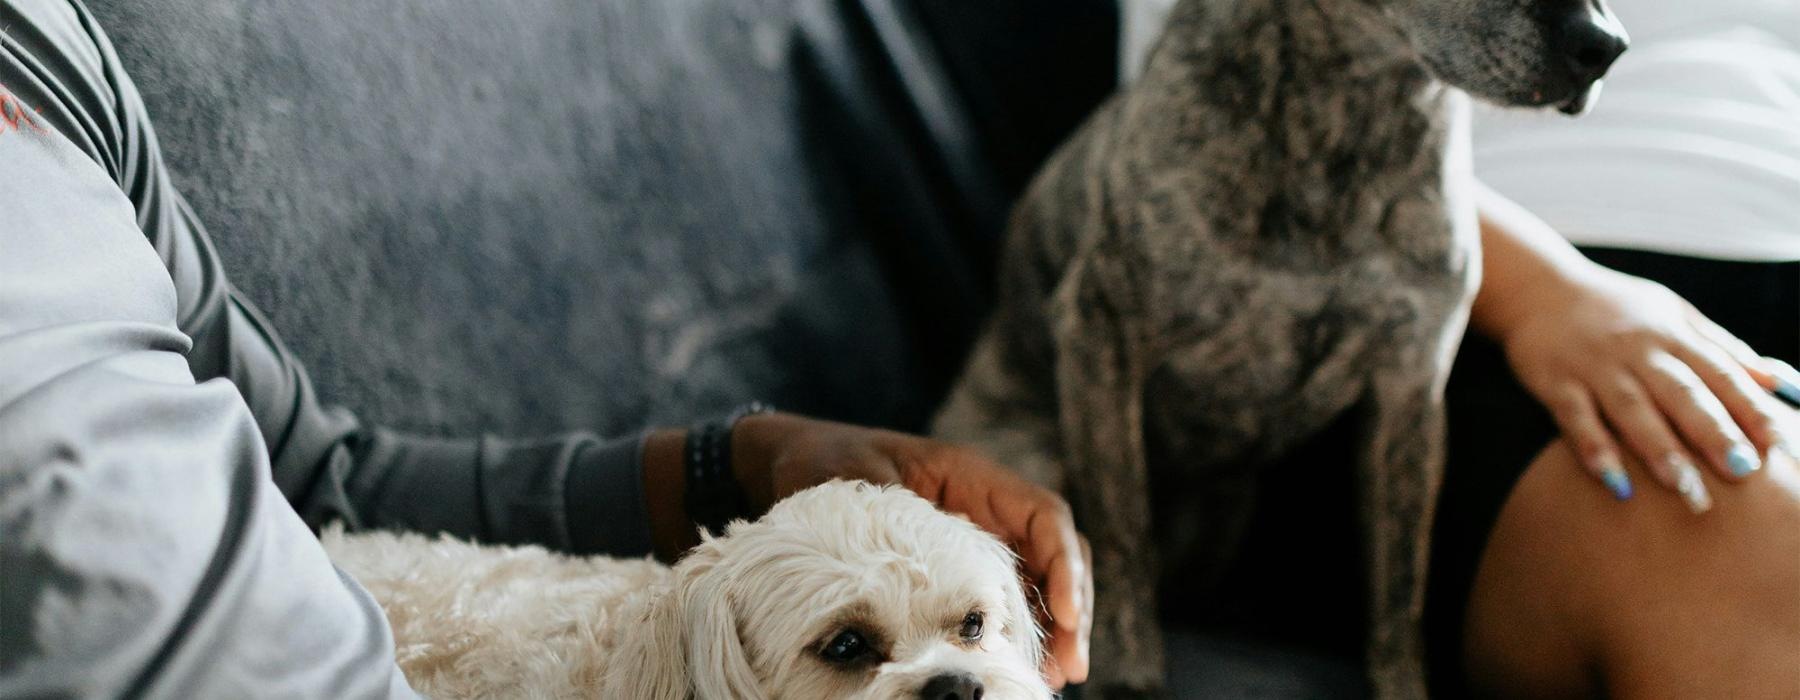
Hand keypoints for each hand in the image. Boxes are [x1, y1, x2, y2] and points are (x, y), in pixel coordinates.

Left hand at [729, 413, 1093, 686]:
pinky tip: (1021, 666)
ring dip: (1056, 627)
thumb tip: (907, 571)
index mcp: (971, 475)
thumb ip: (886, 514)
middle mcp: (986, 506)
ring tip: (1058, 678)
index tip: (1066, 615)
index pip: (1044, 514)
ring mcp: (977, 537)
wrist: (796, 461)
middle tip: (1070, 667)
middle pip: (1055, 553)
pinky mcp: (960, 565)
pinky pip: (1004, 597)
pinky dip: (1020, 631)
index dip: (1063, 563)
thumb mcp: (854, 481)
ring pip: (1038, 580)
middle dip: (1072, 608)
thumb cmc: (826, 462)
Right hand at [1499, 266, 1798, 511]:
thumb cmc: (1617, 308)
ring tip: (1686, 489)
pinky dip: (1594, 449)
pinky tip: (1613, 480)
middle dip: (1713, 432)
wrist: (1538, 288)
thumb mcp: (1675, 315)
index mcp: (1672, 335)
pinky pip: (1576, 419)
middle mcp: (1637, 351)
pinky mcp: (1556, 383)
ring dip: (1659, 450)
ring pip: (1632, 410)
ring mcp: (1595, 368)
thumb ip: (1724, 350)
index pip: (1720, 373)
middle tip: (1742, 470)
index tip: (1780, 444)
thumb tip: (1783, 383)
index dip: (1751, 407)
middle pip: (1681, 394)